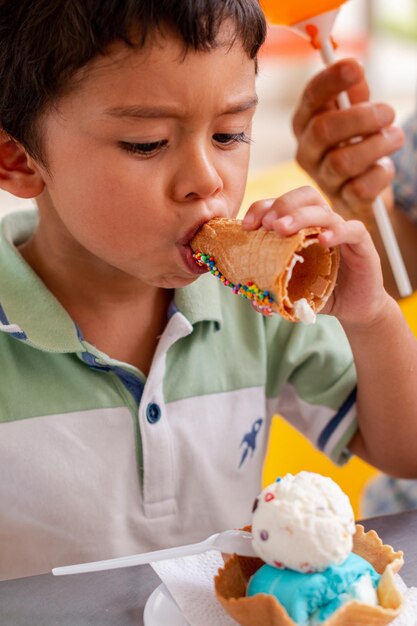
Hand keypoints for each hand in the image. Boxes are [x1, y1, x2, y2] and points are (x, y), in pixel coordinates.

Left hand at [243, 186, 390, 325]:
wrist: (353, 306)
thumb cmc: (320, 292)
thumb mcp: (290, 292)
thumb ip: (272, 292)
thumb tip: (254, 303)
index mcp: (300, 227)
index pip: (280, 205)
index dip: (262, 208)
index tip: (246, 226)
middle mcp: (321, 222)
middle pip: (304, 196)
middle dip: (281, 205)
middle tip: (267, 224)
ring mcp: (341, 230)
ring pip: (323, 210)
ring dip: (300, 216)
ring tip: (281, 229)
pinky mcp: (361, 243)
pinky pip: (353, 229)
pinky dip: (337, 231)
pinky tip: (322, 240)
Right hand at [292, 59, 403, 220]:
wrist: (358, 191)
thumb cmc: (354, 143)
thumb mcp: (354, 115)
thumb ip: (353, 94)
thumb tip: (354, 72)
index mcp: (306, 123)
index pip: (310, 97)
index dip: (330, 81)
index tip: (355, 67)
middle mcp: (307, 152)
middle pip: (323, 130)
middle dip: (360, 118)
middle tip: (388, 112)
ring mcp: (322, 179)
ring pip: (342, 161)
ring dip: (376, 145)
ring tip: (395, 137)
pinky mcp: (341, 201)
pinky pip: (360, 188)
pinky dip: (380, 173)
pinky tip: (384, 166)